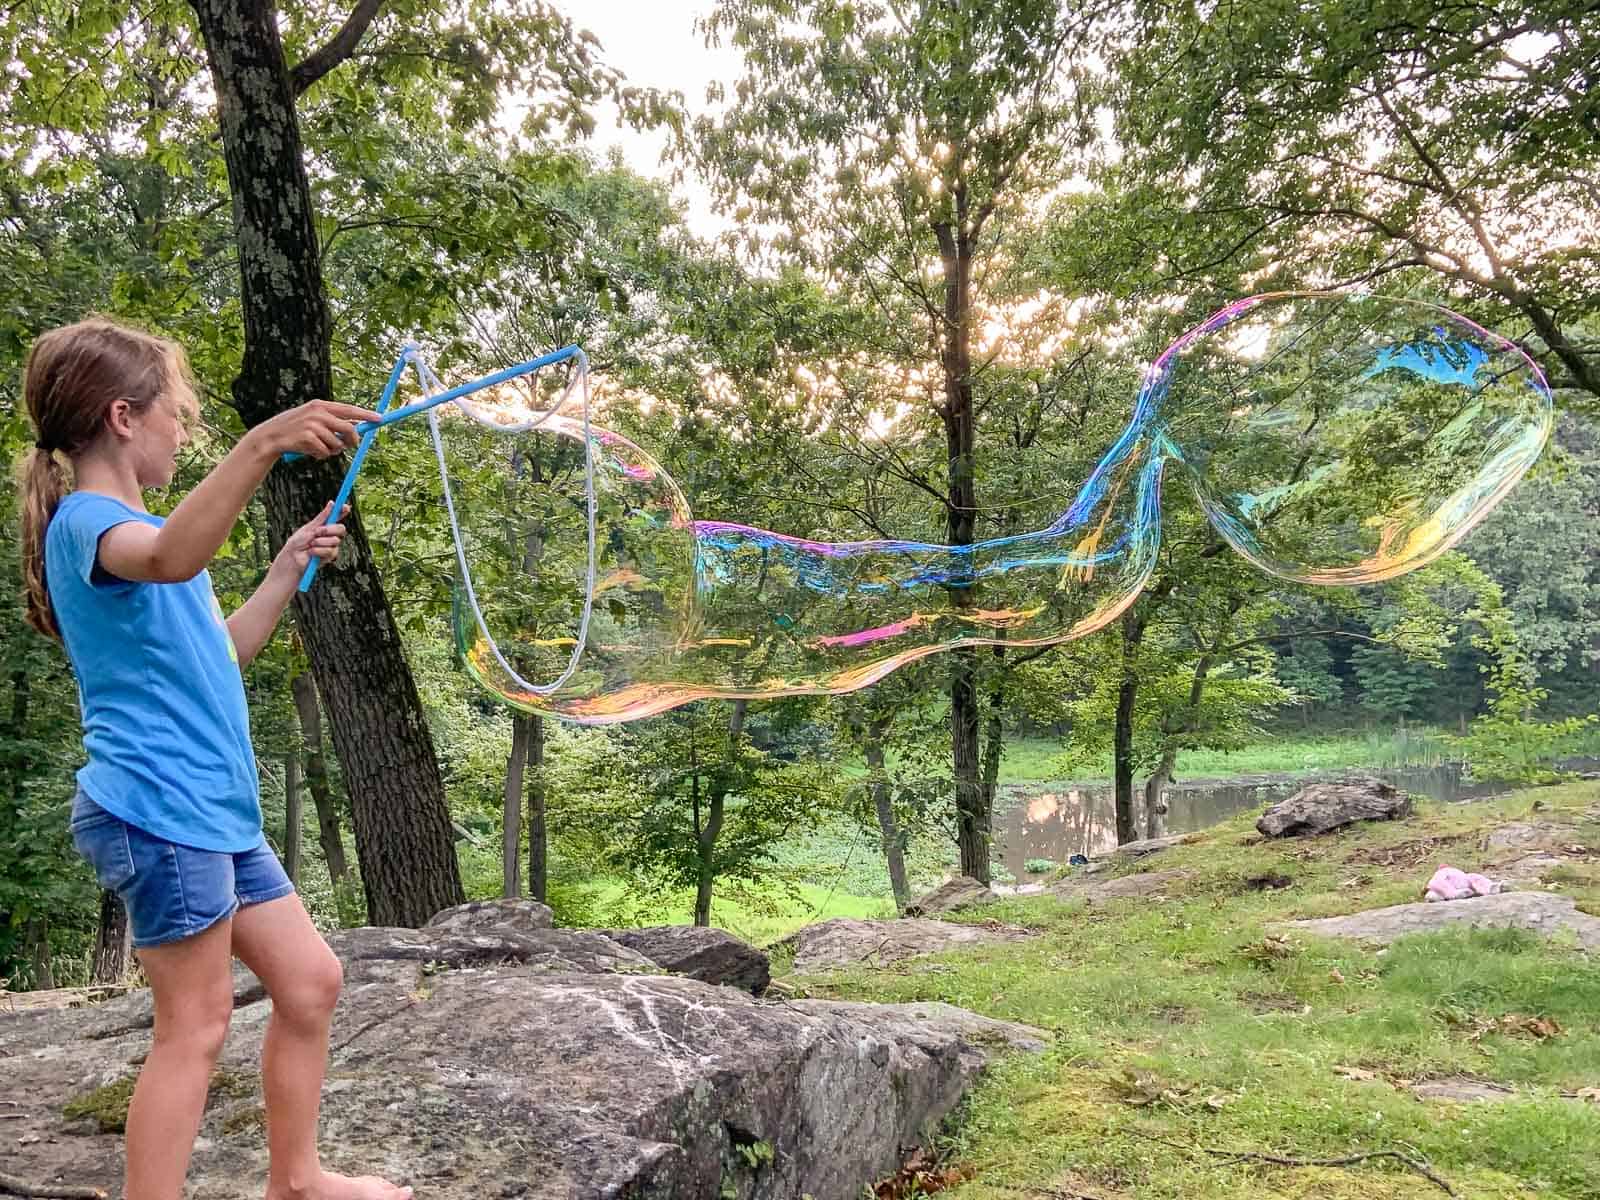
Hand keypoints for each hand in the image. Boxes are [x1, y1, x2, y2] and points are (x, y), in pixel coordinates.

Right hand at [252, 400, 375, 460]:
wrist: (270, 437)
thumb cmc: (295, 430)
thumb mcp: (313, 419)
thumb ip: (332, 421)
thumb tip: (356, 427)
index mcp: (320, 405)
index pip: (349, 409)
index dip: (365, 414)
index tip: (379, 419)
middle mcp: (318, 413)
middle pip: (348, 428)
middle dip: (352, 440)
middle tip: (348, 446)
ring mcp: (313, 425)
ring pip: (337, 444)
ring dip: (332, 450)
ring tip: (318, 448)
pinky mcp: (308, 438)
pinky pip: (325, 452)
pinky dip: (321, 456)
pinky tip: (309, 452)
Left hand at [272, 502, 350, 577]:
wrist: (293, 557)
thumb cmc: (298, 542)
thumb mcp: (310, 527)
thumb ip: (323, 517)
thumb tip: (332, 503)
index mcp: (325, 525)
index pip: (337, 516)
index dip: (343, 511)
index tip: (345, 507)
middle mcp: (330, 535)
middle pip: (341, 529)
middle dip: (330, 529)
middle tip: (317, 532)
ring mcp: (331, 545)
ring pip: (335, 540)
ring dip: (320, 542)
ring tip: (310, 544)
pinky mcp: (330, 556)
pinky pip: (330, 551)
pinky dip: (319, 550)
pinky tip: (311, 552)